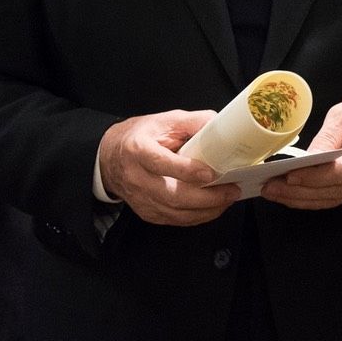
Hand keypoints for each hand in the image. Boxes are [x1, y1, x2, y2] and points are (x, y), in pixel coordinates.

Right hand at [97, 110, 238, 225]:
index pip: (161, 163)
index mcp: (138, 149)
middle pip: (171, 195)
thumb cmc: (140, 136)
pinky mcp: (146, 211)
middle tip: (231, 190)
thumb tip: (221, 126)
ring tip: (228, 199)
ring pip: (174, 212)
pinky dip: (196, 217)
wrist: (110, 156)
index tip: (209, 173)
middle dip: (206, 197)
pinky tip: (213, 208)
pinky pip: (173, 220)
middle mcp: (136, 177)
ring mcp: (140, 198)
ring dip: (205, 210)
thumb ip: (194, 121)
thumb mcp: (165, 120)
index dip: (186, 170)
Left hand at [261, 93, 341, 209]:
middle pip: (332, 189)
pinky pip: (331, 199)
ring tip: (272, 191)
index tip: (290, 175)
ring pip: (329, 199)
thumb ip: (329, 136)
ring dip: (298, 198)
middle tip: (270, 185)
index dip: (315, 177)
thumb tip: (308, 158)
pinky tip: (289, 195)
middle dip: (298, 190)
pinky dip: (308, 200)